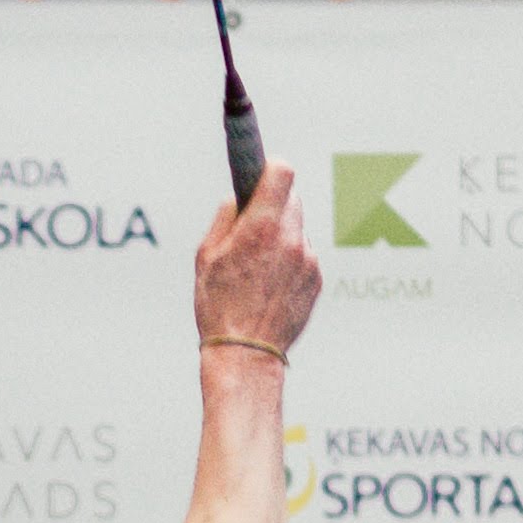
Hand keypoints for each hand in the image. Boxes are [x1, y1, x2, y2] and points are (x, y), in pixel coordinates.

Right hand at [193, 154, 319, 357]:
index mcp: (262, 226)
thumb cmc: (218, 306)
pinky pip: (304, 255)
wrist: (246, 352)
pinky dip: (291, 261)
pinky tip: (270, 285)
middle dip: (274, 206)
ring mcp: (308, 259)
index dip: (271, 169)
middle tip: (254, 226)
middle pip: (292, 199)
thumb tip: (238, 198)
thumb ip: (225, 218)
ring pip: (298, 229)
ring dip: (282, 236)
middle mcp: (291, 238)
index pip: (282, 172)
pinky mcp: (316, 278)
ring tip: (258, 267)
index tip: (262, 177)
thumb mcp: (206, 256)